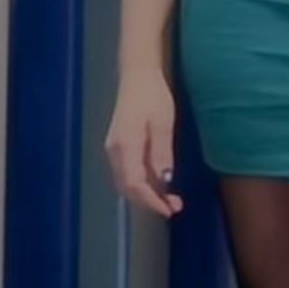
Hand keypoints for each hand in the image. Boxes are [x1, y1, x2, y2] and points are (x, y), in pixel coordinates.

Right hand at [104, 74, 183, 217]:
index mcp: (125, 146)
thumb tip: (164, 182)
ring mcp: (114, 149)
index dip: (151, 201)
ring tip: (170, 199)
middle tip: (175, 207)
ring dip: (147, 194)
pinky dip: (143, 184)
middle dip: (150, 201)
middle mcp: (114, 151)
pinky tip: (159, 184)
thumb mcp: (163, 125)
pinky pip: (128, 173)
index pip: (134, 184)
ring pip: (127, 182)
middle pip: (128, 187)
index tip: (170, 210)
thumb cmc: (152, 96)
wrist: (137, 77)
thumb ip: (161, 155)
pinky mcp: (118, 147)